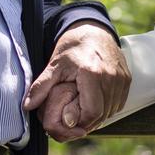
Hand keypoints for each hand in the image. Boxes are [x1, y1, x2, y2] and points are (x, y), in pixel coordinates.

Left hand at [23, 21, 130, 137]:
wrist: (94, 30)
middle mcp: (111, 77)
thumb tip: (27, 106)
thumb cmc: (73, 46)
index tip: (68, 122)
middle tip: (72, 121)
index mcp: (92, 74)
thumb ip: (41, 86)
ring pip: (111, 111)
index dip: (79, 123)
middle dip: (86, 122)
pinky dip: (107, 108)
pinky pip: (118, 104)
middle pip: (102, 115)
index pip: (92, 112)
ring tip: (82, 111)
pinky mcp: (127, 80)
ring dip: (97, 117)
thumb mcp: (55, 64)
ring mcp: (121, 79)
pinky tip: (94, 102)